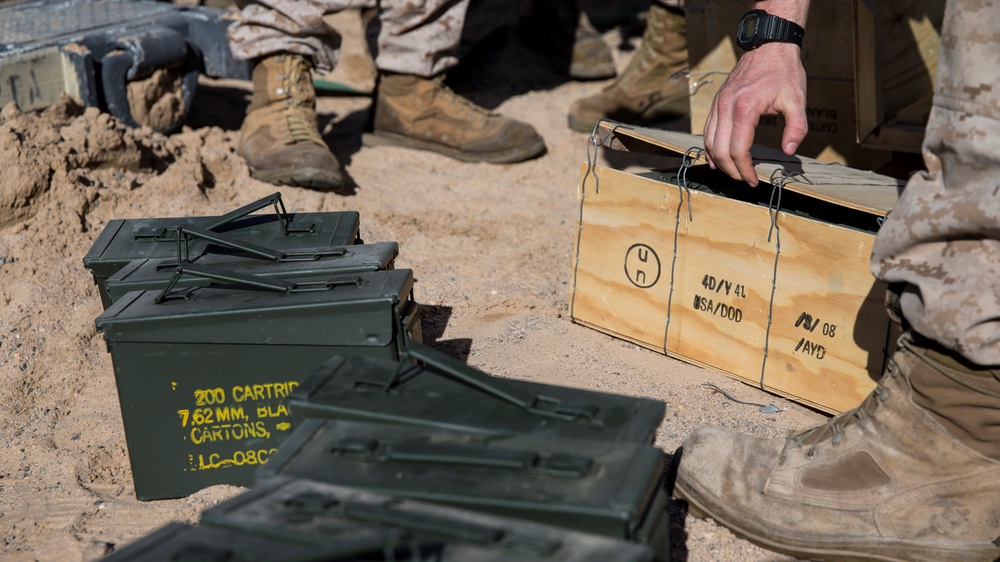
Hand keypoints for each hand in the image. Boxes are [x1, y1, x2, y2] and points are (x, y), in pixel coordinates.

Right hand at [703, 43, 807, 185]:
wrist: (769, 46)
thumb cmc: (784, 72)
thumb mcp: (797, 99)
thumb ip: (796, 127)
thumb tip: (789, 151)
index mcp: (744, 109)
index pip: (738, 150)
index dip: (745, 170)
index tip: (754, 181)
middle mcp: (726, 108)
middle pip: (720, 150)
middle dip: (732, 170)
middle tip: (745, 180)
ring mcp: (718, 104)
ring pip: (709, 142)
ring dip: (719, 162)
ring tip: (733, 172)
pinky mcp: (716, 102)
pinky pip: (707, 131)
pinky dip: (709, 147)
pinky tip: (716, 158)